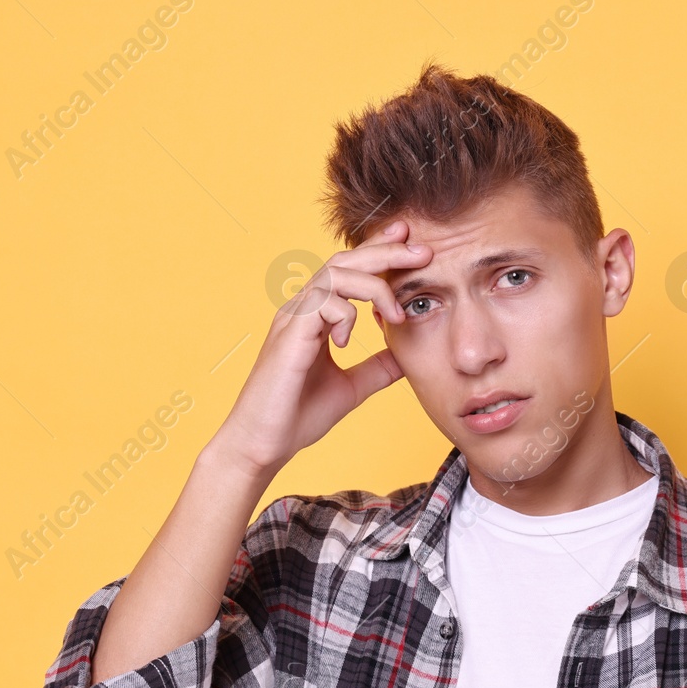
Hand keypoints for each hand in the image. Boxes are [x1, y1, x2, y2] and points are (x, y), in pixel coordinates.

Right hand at [209, 220, 429, 476]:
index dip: (380, 252)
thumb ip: (378, 367)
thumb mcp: (352, 386)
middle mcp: (302, 310)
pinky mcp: (289, 336)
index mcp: (315, 317)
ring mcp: (293, 319)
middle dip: (386, 250)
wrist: (263, 444)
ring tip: (396, 311)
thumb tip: (408, 354)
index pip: (350, 272)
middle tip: (423, 249)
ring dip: (373, 285)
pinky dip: (344, 315)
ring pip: (335, 275)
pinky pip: (321, 304)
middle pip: (344, 261)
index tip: (412, 243)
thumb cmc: (297, 416)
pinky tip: (348, 340)